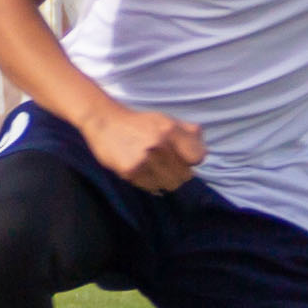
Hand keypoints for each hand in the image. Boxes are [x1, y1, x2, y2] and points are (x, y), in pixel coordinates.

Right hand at [82, 103, 206, 192]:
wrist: (104, 121)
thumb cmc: (139, 123)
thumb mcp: (165, 120)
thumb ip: (188, 132)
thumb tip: (203, 152)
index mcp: (170, 129)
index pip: (198, 157)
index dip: (192, 161)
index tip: (184, 159)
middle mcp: (159, 144)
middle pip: (185, 176)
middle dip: (178, 173)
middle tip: (166, 165)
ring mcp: (144, 159)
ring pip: (169, 185)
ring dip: (164, 180)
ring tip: (153, 169)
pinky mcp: (130, 171)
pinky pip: (151, 188)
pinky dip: (150, 183)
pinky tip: (142, 171)